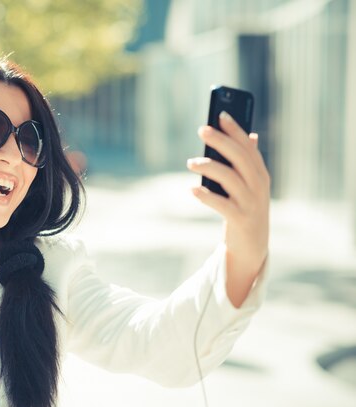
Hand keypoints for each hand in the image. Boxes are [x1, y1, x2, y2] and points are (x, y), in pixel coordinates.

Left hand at [186, 111, 269, 306]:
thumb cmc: (246, 209)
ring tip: (190, 162)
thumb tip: (251, 135)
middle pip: (239, 158)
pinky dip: (207, 196)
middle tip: (202, 129)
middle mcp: (258, 186)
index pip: (248, 147)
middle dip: (221, 141)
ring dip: (209, 167)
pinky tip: (193, 189)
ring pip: (229, 178)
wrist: (252, 246)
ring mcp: (251, 203)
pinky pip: (222, 204)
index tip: (220, 114)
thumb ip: (249, 161)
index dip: (235, 130)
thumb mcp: (251, 185)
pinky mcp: (240, 219)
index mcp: (260, 174)